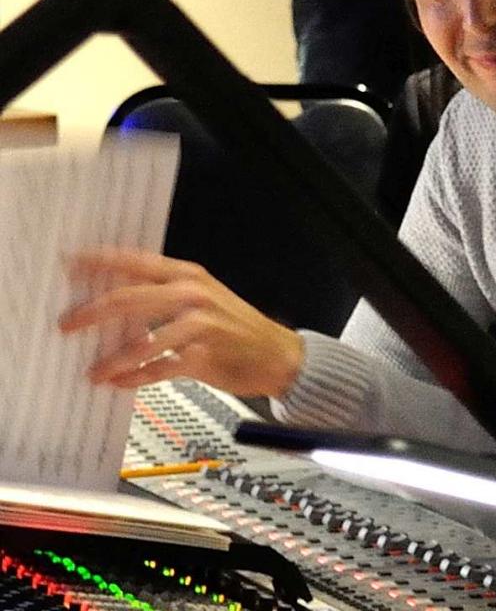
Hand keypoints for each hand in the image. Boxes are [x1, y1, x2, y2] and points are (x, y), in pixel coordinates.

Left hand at [59, 247, 304, 397]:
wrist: (277, 354)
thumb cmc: (235, 327)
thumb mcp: (202, 300)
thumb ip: (164, 297)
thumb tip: (112, 303)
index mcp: (188, 275)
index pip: (136, 262)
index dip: (101, 262)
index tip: (69, 265)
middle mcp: (193, 294)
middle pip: (131, 298)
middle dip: (93, 311)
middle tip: (67, 324)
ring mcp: (200, 324)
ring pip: (143, 340)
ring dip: (113, 358)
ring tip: (92, 371)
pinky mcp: (204, 355)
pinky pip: (160, 369)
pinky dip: (136, 378)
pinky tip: (120, 384)